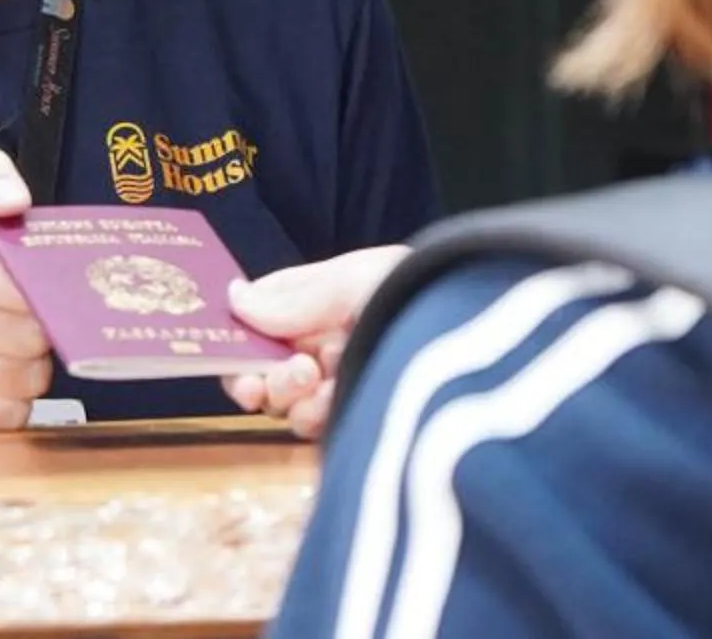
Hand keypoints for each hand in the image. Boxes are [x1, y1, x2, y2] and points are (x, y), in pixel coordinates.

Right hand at [0, 148, 56, 431]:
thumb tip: (13, 200)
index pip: (17, 280)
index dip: (45, 288)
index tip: (43, 286)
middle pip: (25, 334)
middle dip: (40, 331)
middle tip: (30, 322)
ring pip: (20, 379)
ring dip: (31, 369)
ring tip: (11, 351)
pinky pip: (4, 417)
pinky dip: (12, 404)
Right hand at [221, 245, 406, 439]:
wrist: (480, 333)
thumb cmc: (421, 291)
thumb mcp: (355, 281)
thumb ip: (294, 298)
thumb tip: (234, 298)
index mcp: (316, 304)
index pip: (258, 325)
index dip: (237, 344)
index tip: (231, 357)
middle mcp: (323, 346)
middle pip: (264, 373)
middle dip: (266, 378)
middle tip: (292, 374)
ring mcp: (340, 384)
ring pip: (287, 406)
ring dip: (294, 397)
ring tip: (320, 381)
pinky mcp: (359, 416)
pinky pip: (318, 429)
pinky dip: (320, 416)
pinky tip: (341, 399)